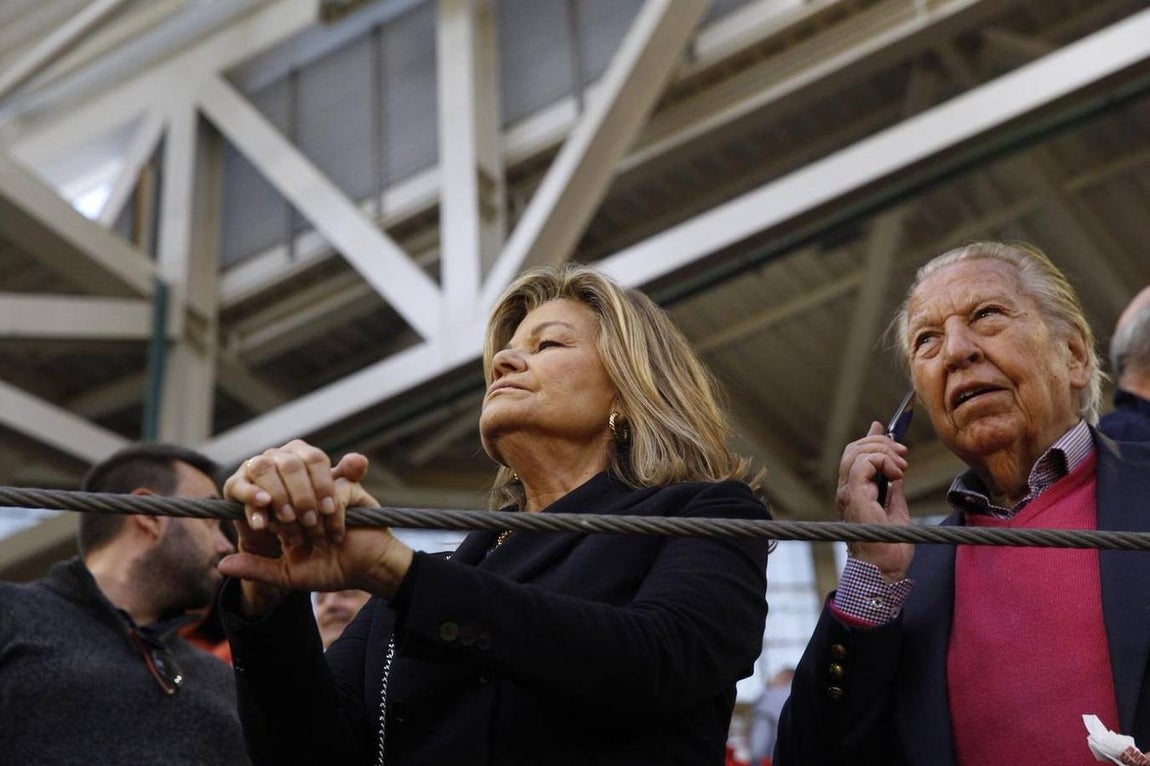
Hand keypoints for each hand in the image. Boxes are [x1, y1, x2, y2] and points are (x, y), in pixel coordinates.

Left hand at [219, 440, 413, 613]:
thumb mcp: (286, 575)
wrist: (364, 570)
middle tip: (298, 539)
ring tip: (319, 539)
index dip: (257, 507)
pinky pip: (332, 490)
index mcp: (281, 509)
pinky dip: (332, 516)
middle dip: (285, 514)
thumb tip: (223, 565)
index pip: (258, 495)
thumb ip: (256, 569)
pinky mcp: (348, 485)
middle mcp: (299, 492)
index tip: (263, 526)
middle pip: (276, 484)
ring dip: (310, 517)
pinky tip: (337, 533)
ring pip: (302, 485)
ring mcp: (323, 486)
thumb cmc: (328, 569)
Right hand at [835, 421, 913, 581]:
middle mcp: (846, 490)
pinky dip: (882, 461)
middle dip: (881, 442)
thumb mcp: (896, 507)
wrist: (885, 570)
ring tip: (902, 466)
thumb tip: (896, 466)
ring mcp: (848, 493)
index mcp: (855, 491)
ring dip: (884, 451)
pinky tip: (898, 474)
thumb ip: (892, 486)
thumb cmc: (890, 548)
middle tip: (904, 453)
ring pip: (857, 451)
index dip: (871, 437)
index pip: (856, 454)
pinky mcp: (854, 497)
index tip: (886, 428)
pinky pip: (862, 464)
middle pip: (855, 448)